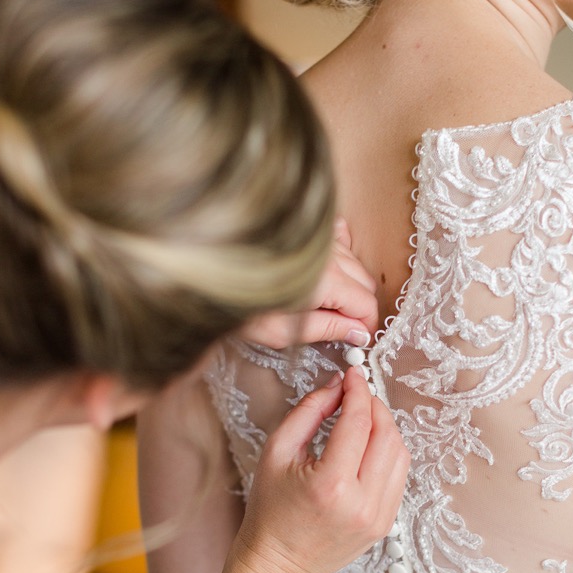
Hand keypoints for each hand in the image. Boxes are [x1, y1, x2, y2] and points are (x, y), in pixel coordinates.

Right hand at [234, 368, 408, 572]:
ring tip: (363, 419)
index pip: (359, 422)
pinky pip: (399, 477)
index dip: (358, 391)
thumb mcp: (277, 452)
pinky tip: (368, 448)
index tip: (353, 375)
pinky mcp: (385, 524)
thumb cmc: (270, 511)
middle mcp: (361, 503)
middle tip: (358, 394)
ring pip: (401, 455)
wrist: (278, 564)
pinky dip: (388, 454)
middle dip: (375, 406)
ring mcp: (378, 517)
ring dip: (386, 428)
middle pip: (388, 435)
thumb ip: (308, 411)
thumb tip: (337, 385)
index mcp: (331, 485)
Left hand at [243, 219, 377, 349]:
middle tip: (342, 328)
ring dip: (350, 285)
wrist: (205, 271)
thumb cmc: (238, 303)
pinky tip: (329, 270)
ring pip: (355, 263)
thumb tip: (358, 334)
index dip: (366, 326)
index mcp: (325, 280)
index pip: (366, 304)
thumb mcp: (283, 331)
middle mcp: (328, 253)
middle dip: (359, 308)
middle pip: (365, 283)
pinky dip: (343, 255)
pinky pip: (341, 238)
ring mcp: (319, 239)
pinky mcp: (309, 231)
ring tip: (328, 304)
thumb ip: (327, 330)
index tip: (358, 341)